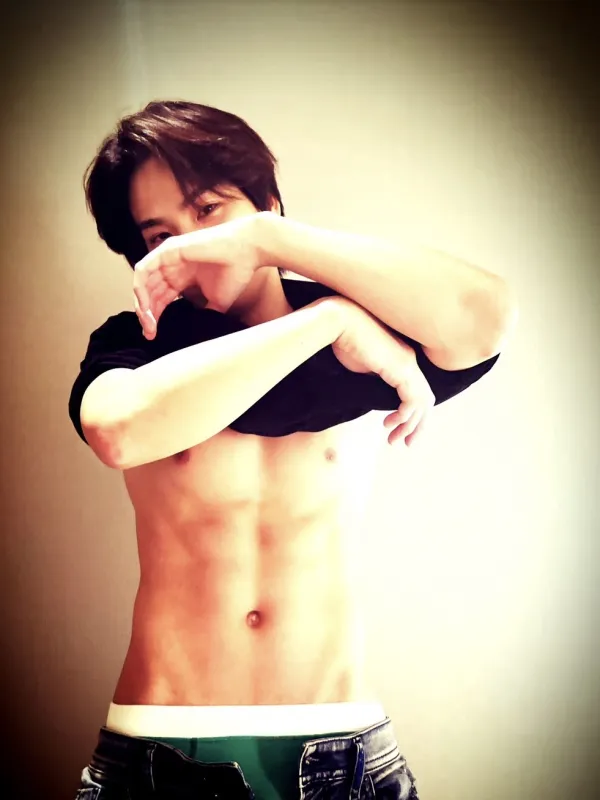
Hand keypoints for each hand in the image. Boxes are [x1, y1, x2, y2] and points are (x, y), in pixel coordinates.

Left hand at [132, 214, 262, 339]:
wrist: (246, 253)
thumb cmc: (235, 273)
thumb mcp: (216, 303)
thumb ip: (203, 315)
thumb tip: (194, 333)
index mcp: (181, 279)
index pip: (160, 299)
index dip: (154, 318)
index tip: (153, 335)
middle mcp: (172, 268)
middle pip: (149, 293)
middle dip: (146, 315)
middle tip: (150, 333)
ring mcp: (168, 258)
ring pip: (143, 282)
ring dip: (142, 304)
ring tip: (148, 322)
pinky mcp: (167, 250)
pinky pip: (144, 269)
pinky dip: (140, 288)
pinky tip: (146, 305)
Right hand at [331, 298, 434, 446]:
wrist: (338, 320)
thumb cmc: (343, 339)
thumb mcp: (361, 365)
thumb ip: (374, 378)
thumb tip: (376, 395)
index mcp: (402, 359)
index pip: (416, 391)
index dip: (409, 413)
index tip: (392, 427)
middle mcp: (410, 360)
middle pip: (425, 400)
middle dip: (416, 425)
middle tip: (405, 444)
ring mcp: (408, 363)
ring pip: (422, 403)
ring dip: (410, 426)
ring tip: (395, 440)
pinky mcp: (402, 368)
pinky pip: (413, 399)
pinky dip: (406, 416)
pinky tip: (392, 424)